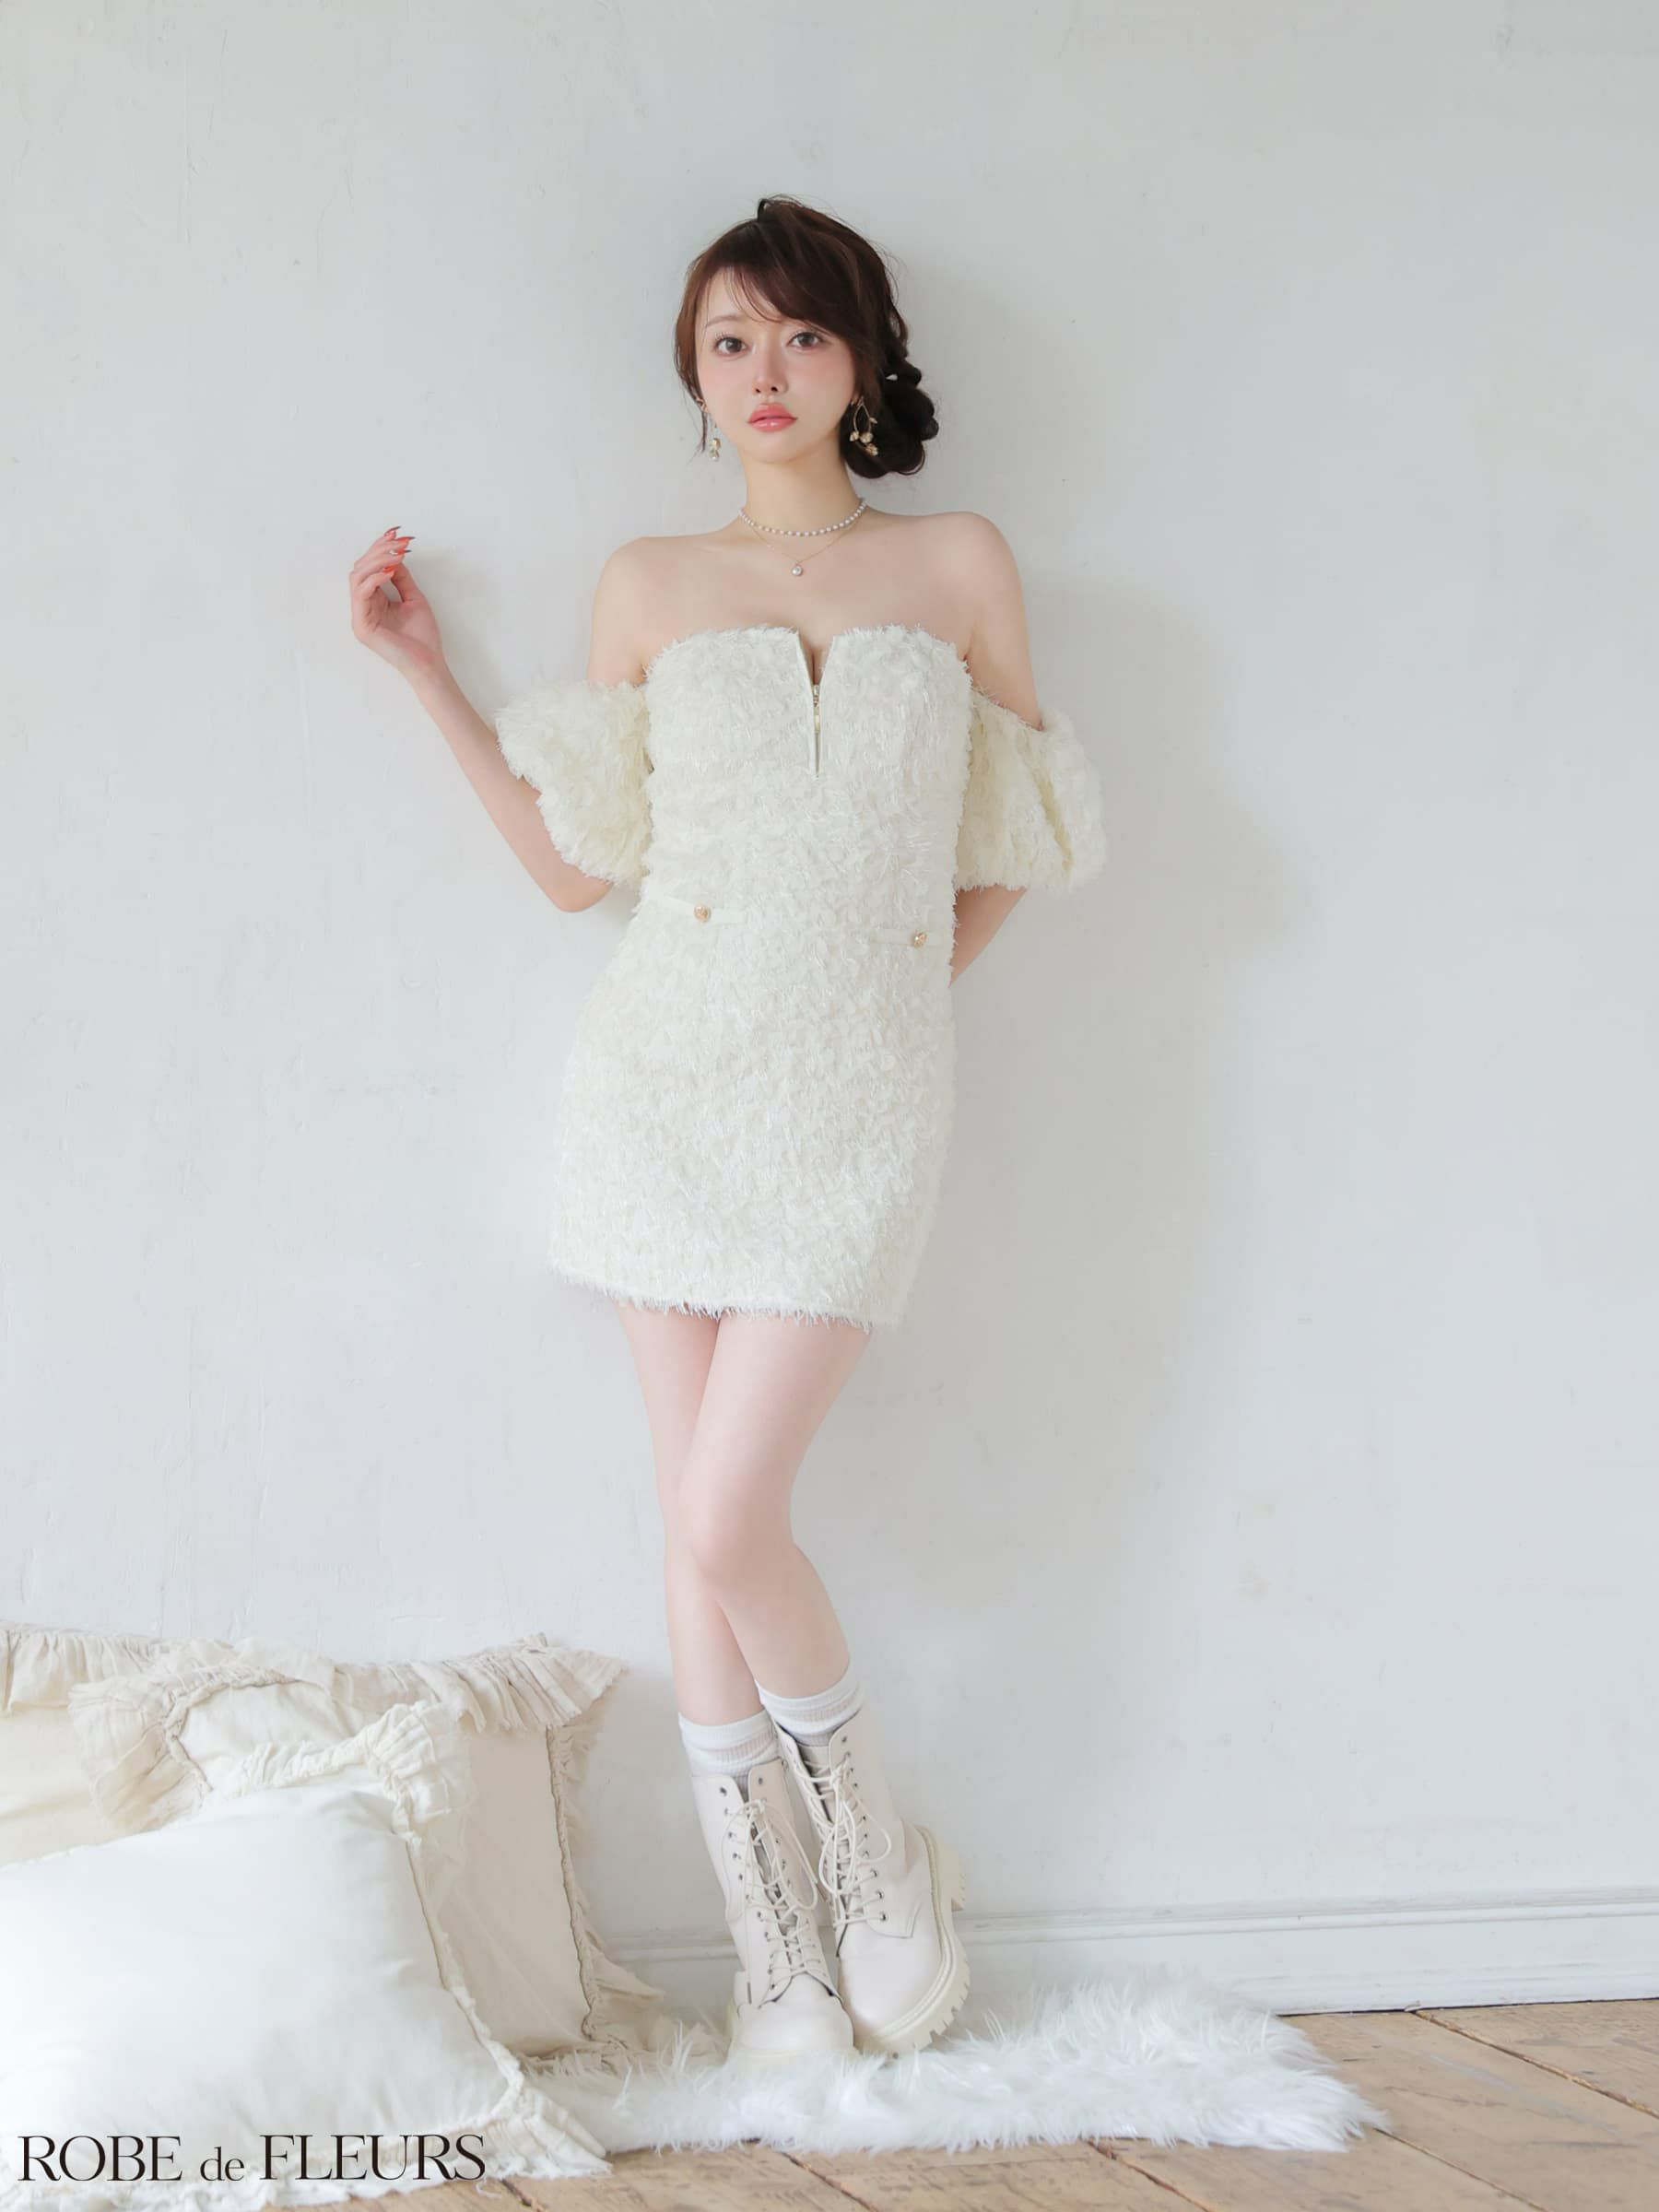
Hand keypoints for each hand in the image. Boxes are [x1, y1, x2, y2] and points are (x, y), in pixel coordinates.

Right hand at [348, 526, 444, 681]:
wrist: (428, 664)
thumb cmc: (423, 637)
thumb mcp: (413, 598)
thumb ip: (401, 577)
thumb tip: (395, 554)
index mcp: (374, 601)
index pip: (369, 568)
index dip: (380, 548)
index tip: (397, 533)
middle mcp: (363, 607)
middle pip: (360, 568)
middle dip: (378, 550)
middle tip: (398, 542)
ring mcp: (360, 616)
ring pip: (357, 577)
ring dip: (376, 561)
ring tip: (396, 554)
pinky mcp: (361, 626)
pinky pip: (360, 594)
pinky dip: (374, 579)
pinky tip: (390, 571)